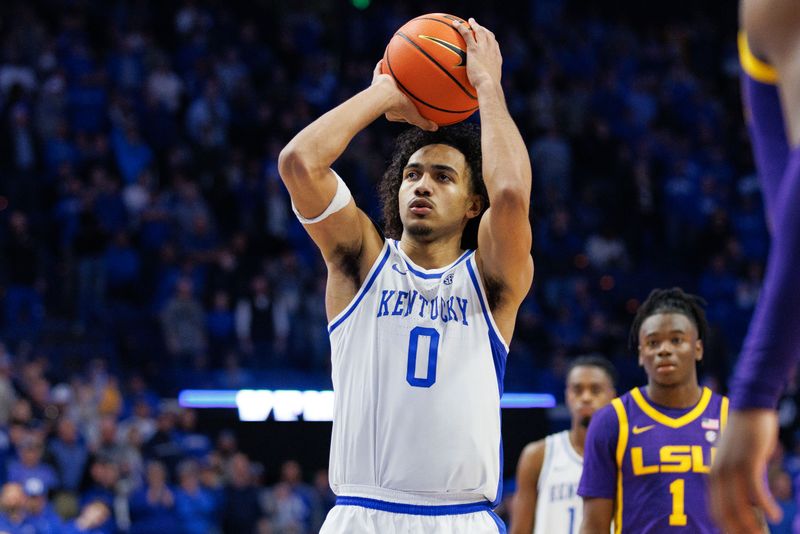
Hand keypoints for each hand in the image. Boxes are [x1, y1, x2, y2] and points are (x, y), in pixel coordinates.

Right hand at [371, 60, 437, 130]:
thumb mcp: (414, 117)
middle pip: (394, 97)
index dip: (407, 111)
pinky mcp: (379, 79)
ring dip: (391, 80)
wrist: (386, 95)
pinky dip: (381, 65)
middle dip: (399, 95)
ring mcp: (381, 89)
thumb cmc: (399, 106)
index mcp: (392, 112)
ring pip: (387, 84)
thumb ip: (424, 123)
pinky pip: (379, 69)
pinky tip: (384, 59)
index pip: (400, 112)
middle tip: (405, 92)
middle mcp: (384, 100)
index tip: (413, 108)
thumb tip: (435, 129)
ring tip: (398, 75)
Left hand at [452, 18, 501, 89]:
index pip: (494, 46)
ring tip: (470, 21)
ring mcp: (484, 48)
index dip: (491, 40)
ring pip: (479, 31)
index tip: (488, 38)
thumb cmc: (489, 90)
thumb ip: (485, 85)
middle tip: (478, 26)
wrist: (489, 85)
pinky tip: (454, 24)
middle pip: (489, 35)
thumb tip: (481, 93)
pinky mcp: (474, 48)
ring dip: (474, 25)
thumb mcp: (489, 86)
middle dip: (484, 29)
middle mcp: (492, 50)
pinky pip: (467, 34)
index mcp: (496, 58)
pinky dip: (461, 27)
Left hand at [709, 409, 781, 532]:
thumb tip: (752, 507)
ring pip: (740, 506)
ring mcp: (732, 467)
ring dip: (753, 525)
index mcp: (713, 475)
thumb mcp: (739, 462)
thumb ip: (740, 483)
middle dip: (741, 531)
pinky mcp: (747, 460)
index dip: (728, 529)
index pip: (716, 511)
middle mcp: (718, 473)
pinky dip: (766, 506)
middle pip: (726, 513)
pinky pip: (755, 490)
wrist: (750, 406)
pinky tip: (776, 515)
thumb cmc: (746, 437)